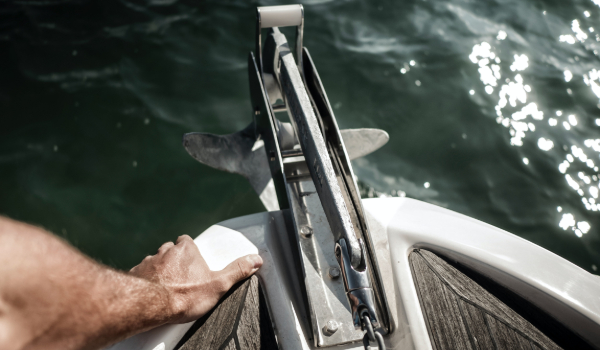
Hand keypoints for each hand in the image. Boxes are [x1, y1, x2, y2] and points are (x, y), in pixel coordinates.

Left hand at [129, 235, 262, 323]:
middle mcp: (165, 251)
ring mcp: (147, 262)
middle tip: (180, 277)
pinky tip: (149, 293)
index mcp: (186, 249)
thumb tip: (255, 260)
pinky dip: (145, 281)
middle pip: (169, 250)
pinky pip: (140, 275)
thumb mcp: (218, 285)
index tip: (193, 261)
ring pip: (154, 262)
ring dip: (158, 271)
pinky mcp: (134, 274)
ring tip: (165, 287)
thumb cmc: (183, 295)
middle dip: (173, 260)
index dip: (189, 250)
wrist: (148, 305)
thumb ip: (236, 271)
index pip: (187, 241)